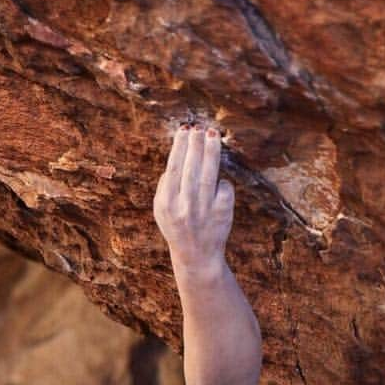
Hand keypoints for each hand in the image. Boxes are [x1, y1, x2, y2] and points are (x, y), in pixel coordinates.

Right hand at [154, 123, 234, 271]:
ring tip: (212, 134)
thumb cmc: (177, 225)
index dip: (180, 146)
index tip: (184, 129)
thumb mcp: (161, 209)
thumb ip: (165, 185)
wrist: (196, 256)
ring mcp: (204, 210)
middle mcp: (184, 206)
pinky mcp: (222, 213)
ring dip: (211, 152)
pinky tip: (217, 179)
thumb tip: (178, 152)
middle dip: (196, 144)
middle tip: (200, 127)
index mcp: (166, 204)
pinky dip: (221, 181)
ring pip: (208, 174)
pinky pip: (223, 188)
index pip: (173, 168)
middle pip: (191, 168)